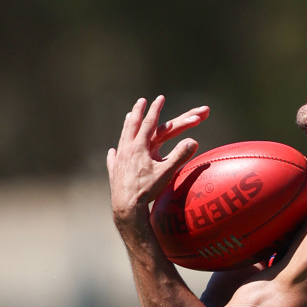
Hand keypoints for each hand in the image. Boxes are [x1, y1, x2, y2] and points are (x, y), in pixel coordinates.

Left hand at [107, 95, 209, 230]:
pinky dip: (115, 153)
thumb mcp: (167, 173)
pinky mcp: (114, 172)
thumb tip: (194, 141)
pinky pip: (114, 158)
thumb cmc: (148, 190)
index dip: (155, 110)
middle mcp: (127, 149)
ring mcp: (119, 160)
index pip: (149, 123)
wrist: (127, 208)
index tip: (159, 98)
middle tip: (142, 101)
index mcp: (140, 147)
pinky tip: (112, 152)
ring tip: (129, 118)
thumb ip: (180, 156)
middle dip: (139, 112)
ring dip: (128, 126)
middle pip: (133, 125)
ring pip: (123, 138)